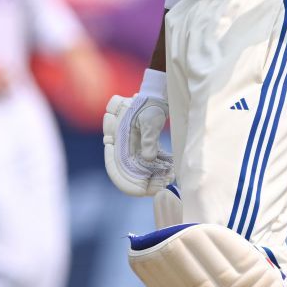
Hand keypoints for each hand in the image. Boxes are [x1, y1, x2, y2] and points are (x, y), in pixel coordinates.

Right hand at [102, 67, 172, 196]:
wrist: (156, 95)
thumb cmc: (150, 105)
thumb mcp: (150, 121)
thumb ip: (148, 139)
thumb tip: (148, 158)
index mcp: (118, 142)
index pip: (116, 170)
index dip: (128, 184)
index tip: (145, 191)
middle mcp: (123, 149)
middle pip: (129, 175)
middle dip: (144, 184)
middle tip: (161, 187)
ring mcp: (133, 150)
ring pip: (139, 172)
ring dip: (152, 178)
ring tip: (168, 180)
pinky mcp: (143, 149)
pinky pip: (147, 165)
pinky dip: (156, 170)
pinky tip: (169, 172)